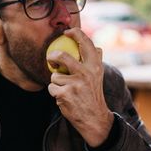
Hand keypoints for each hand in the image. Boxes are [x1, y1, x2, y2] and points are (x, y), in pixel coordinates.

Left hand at [47, 28, 113, 147]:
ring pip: (55, 76)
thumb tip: (97, 47)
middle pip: (62, 56)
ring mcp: (75, 83)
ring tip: (67, 90)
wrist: (94, 118)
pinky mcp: (65, 94)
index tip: (67, 32)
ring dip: (57, 83)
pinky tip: (65, 98)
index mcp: (95, 66)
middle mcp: (86, 73)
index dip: (75, 33)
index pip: (86, 44)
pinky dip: (55, 93)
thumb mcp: (99, 77)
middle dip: (53, 57)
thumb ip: (96, 62)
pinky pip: (51, 88)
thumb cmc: (93, 95)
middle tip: (51, 59)